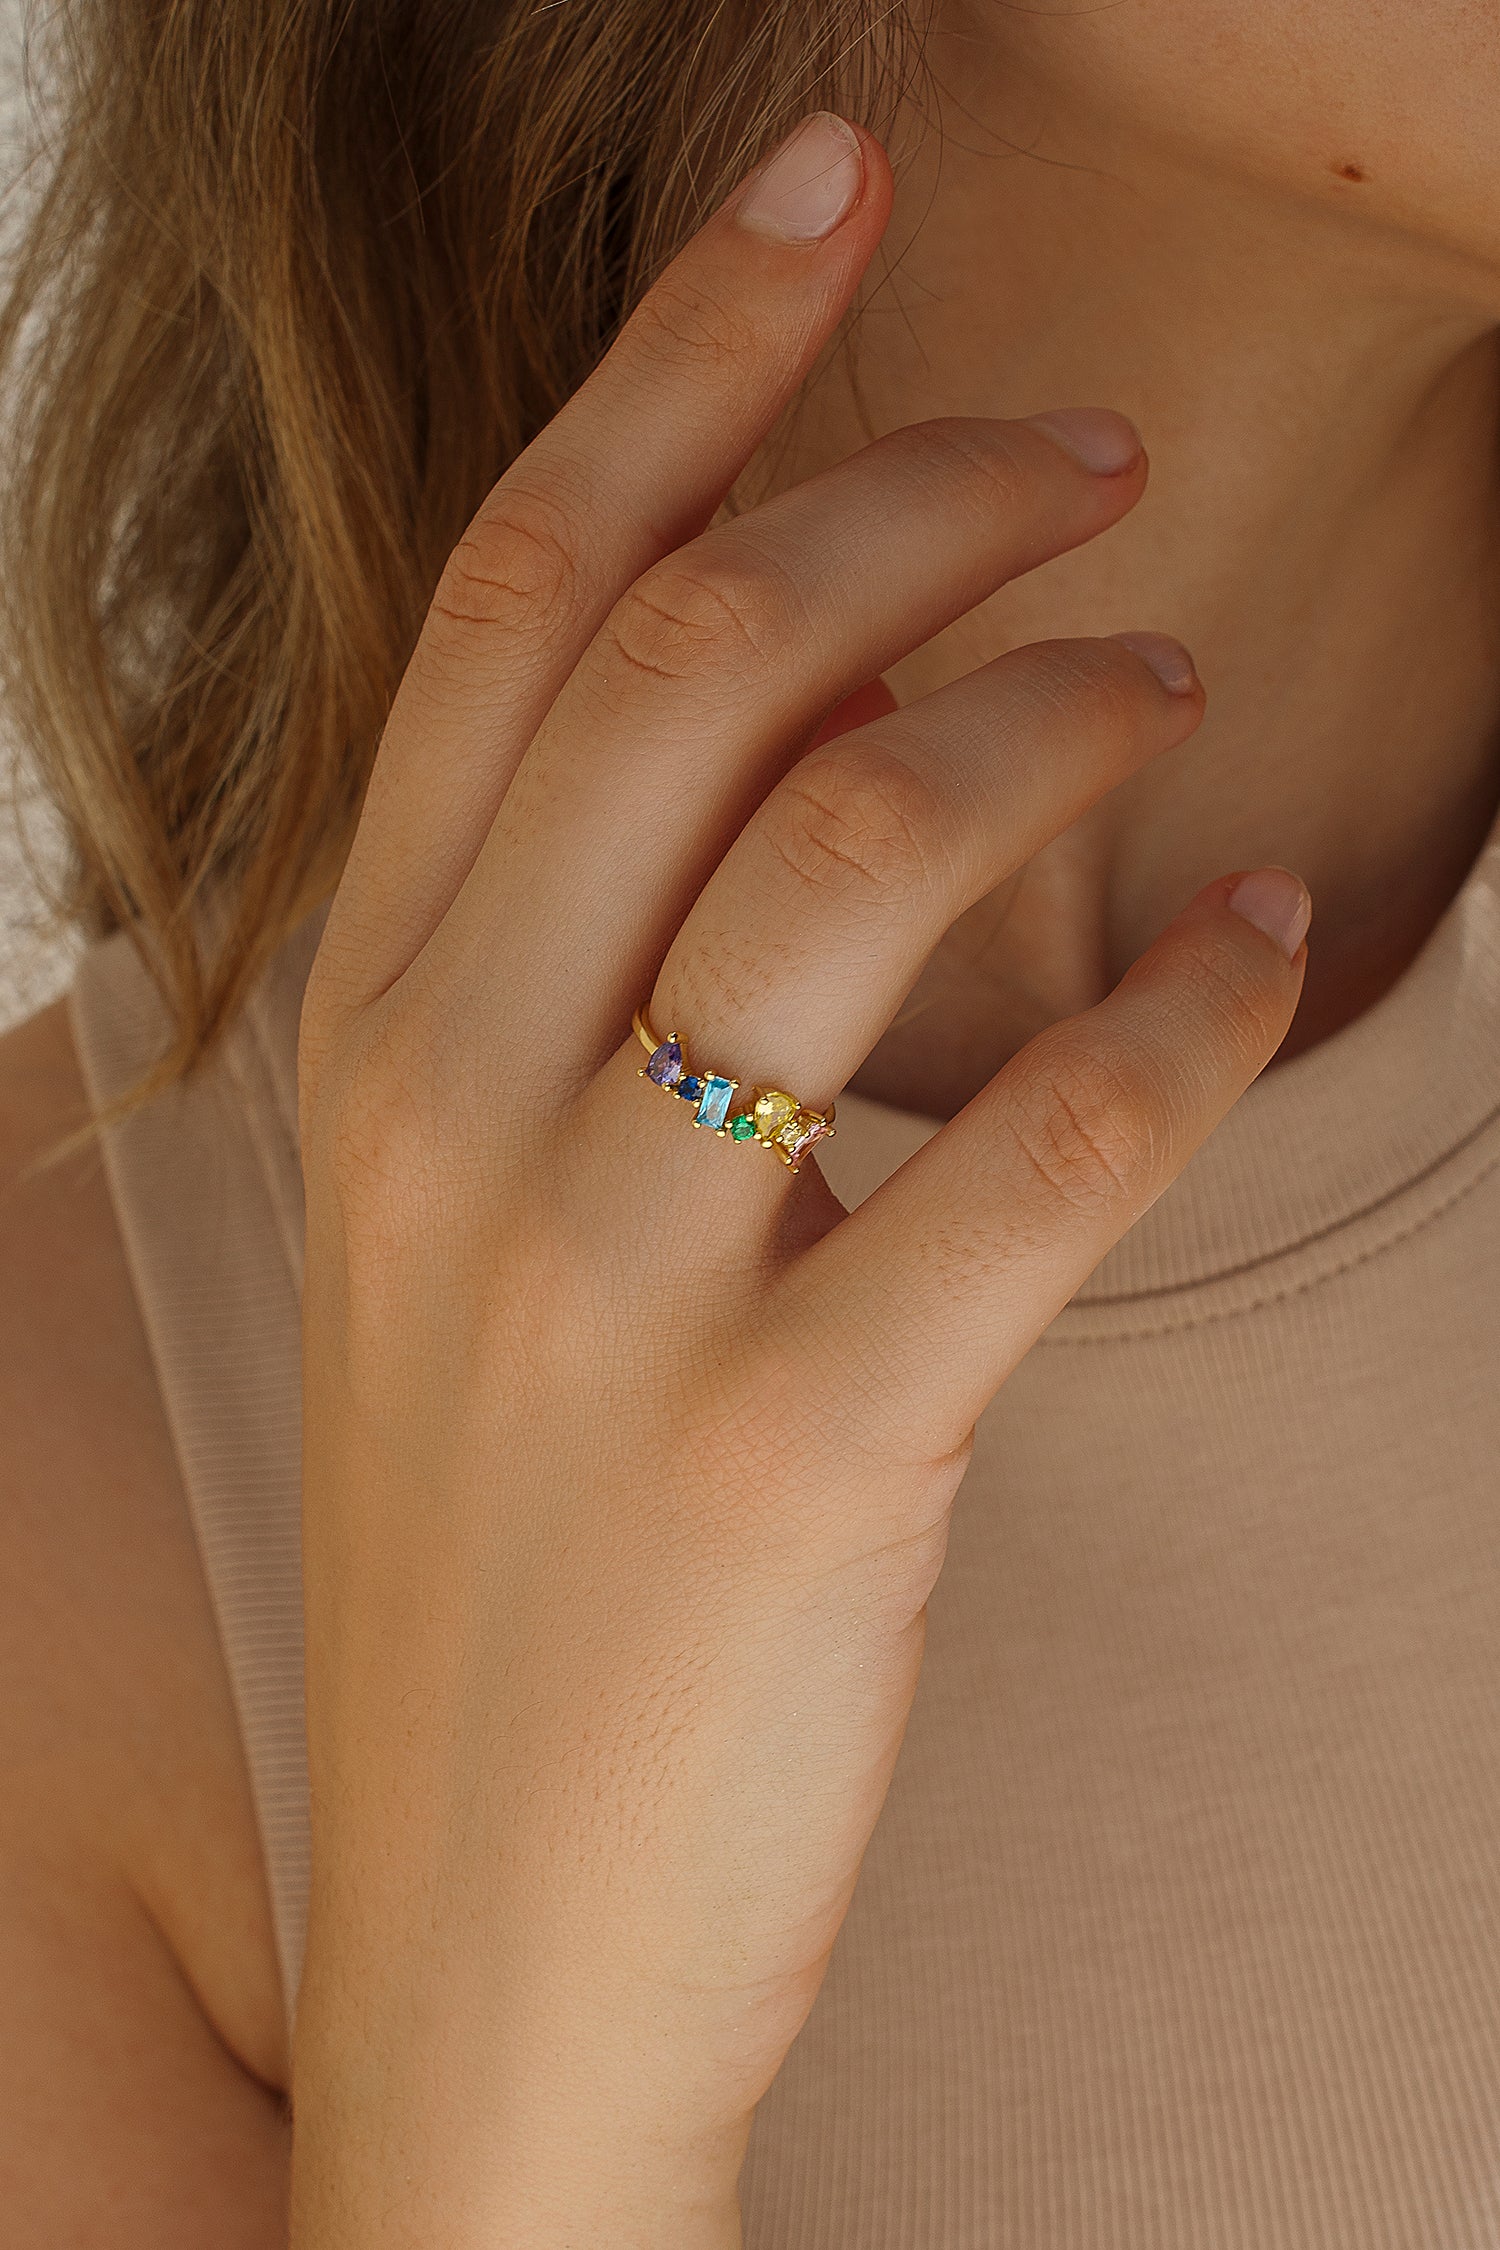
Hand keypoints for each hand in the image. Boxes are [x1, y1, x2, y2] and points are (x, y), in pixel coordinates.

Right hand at [291, 111, 1308, 2247]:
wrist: (495, 1940)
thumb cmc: (508, 1554)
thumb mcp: (466, 1227)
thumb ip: (562, 975)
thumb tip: (797, 747)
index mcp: (371, 1027)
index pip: (522, 596)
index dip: (689, 353)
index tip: (836, 178)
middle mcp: (453, 1110)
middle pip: (703, 657)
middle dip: (921, 484)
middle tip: (1089, 453)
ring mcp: (610, 1283)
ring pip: (865, 847)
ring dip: (1069, 712)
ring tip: (1179, 691)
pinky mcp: (792, 1454)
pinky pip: (1034, 1149)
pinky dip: (1193, 1014)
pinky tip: (1272, 950)